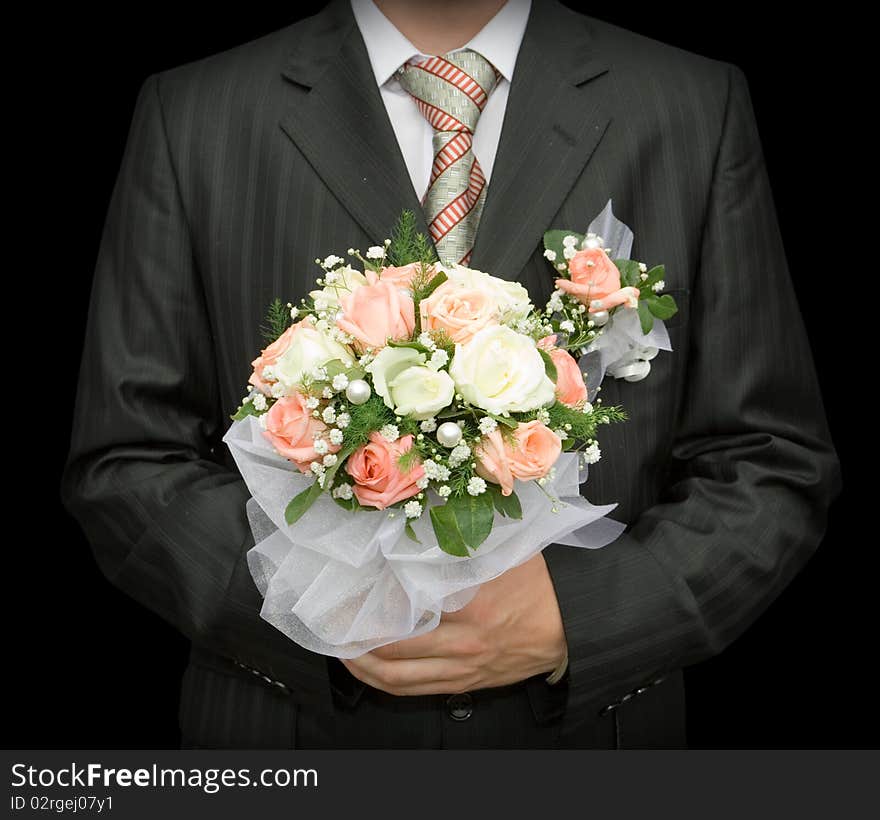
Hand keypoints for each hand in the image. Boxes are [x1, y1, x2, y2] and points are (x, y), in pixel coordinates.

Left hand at [341, 553, 566, 695]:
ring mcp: (462, 667)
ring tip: (339, 647)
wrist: (571, 629)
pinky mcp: (465, 683)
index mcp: (470, 603)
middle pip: (390, 645)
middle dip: (352, 635)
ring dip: (360, 664)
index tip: (345, 587)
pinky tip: (368, 669)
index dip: (368, 598)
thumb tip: (423, 514)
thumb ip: (463, 538)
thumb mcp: (505, 550)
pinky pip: (413, 690)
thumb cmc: (537, 584)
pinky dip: (383, 682)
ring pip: (395, 676)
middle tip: (330, 619)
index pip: (403, 602)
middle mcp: (462, 640)